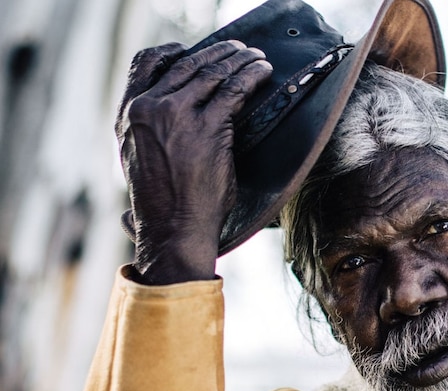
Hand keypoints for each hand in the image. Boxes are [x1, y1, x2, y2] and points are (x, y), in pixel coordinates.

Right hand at [115, 40, 271, 284]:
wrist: (173, 228)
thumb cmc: (163, 202)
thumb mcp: (139, 158)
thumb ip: (149, 130)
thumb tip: (168, 114)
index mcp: (128, 114)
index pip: (146, 63)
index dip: (174, 51)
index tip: (193, 50)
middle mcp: (149, 108)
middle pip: (187, 63)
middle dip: (218, 53)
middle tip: (238, 50)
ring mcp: (177, 115)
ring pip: (213, 72)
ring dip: (239, 60)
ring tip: (256, 59)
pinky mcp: (207, 127)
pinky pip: (235, 89)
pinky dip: (252, 76)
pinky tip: (263, 73)